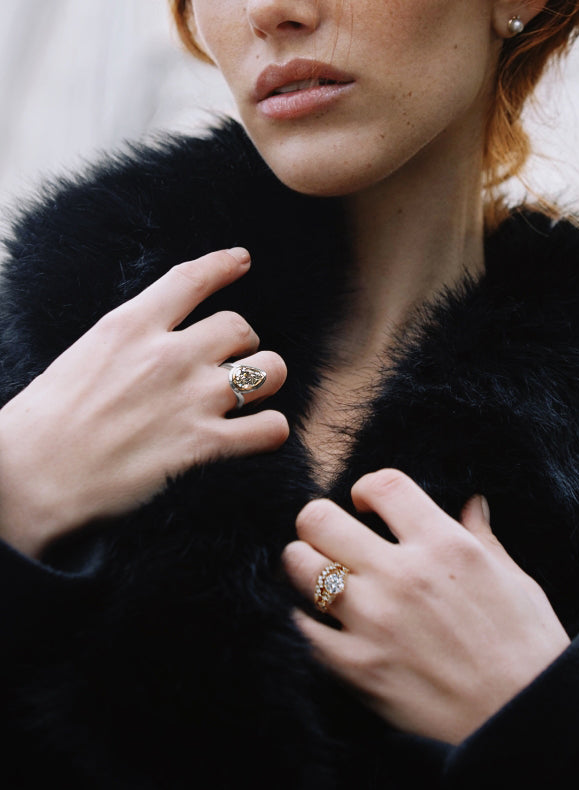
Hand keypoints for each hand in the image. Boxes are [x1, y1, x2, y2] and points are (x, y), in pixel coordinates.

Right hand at [0, 248, 288, 557]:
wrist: (29, 481)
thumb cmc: (40, 425)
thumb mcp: (81, 358)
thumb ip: (126, 345)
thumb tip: (150, 349)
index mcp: (130, 327)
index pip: (190, 279)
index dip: (222, 265)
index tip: (242, 259)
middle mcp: (169, 355)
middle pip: (239, 326)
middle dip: (242, 342)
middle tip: (231, 361)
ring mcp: (191, 399)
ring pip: (269, 369)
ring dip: (266, 379)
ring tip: (253, 394)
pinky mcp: (204, 446)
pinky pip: (269, 428)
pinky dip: (271, 430)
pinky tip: (259, 433)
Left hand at [282, 469, 569, 744]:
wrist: (524, 724)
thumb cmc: (528, 650)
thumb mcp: (515, 580)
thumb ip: (481, 536)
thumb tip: (472, 502)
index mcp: (445, 546)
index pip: (382, 485)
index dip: (366, 487)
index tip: (367, 503)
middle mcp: (401, 575)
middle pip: (319, 519)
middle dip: (320, 520)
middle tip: (332, 535)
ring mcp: (373, 620)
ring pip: (299, 565)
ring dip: (305, 564)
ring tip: (322, 574)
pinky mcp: (355, 666)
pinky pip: (304, 626)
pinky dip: (308, 619)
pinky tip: (325, 620)